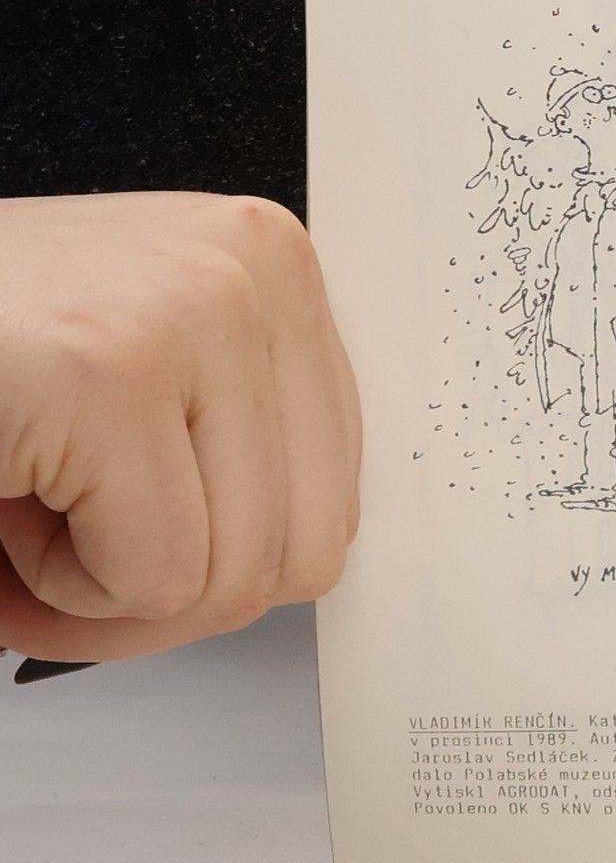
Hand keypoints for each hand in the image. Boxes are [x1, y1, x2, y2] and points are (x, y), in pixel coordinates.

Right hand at [0, 194, 361, 662]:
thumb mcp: (145, 401)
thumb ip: (241, 457)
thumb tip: (309, 564)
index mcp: (270, 270)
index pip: (335, 495)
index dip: (218, 555)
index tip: (127, 523)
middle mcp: (252, 270)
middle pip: (304, 546)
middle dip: (168, 590)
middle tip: (58, 533)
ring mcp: (191, 308)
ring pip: (235, 575)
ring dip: (104, 588)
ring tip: (24, 500)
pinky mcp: (110, 370)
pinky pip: (154, 577)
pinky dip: (58, 591)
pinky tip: (5, 501)